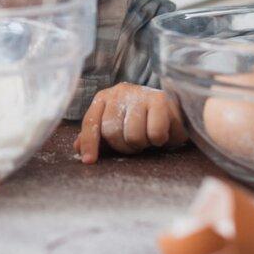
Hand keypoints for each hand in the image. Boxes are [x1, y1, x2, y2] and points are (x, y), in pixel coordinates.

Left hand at [73, 83, 187, 163]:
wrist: (176, 109)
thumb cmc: (143, 121)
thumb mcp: (118, 127)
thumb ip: (98, 136)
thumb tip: (77, 148)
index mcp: (104, 98)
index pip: (90, 122)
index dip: (89, 143)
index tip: (89, 161)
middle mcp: (119, 92)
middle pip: (111, 132)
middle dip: (125, 146)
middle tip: (136, 142)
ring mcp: (140, 93)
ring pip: (133, 135)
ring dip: (144, 143)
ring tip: (149, 136)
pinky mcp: (161, 99)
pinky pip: (155, 133)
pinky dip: (160, 140)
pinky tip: (164, 132)